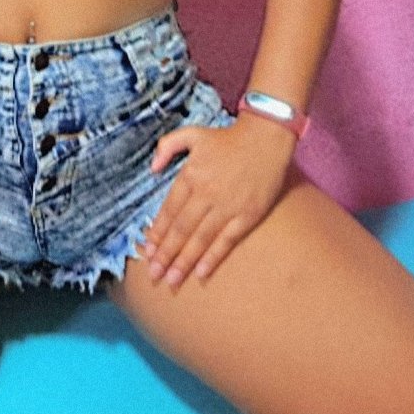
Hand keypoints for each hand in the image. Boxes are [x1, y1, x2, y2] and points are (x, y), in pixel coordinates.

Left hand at [142, 113, 296, 287]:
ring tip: (172, 281)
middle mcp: (206, 194)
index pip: (169, 210)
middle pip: (181, 230)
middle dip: (166, 254)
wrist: (265, 138)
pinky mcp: (247, 215)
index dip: (157, 232)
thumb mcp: (192, 133)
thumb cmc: (227, 138)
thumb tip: (152, 168)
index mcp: (190, 175)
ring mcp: (227, 207)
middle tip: (154, 274)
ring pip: (200, 239)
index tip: (147, 250)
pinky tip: (200, 273)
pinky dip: (213, 258)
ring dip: (184, 261)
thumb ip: (167, 146)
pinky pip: (226, 241)